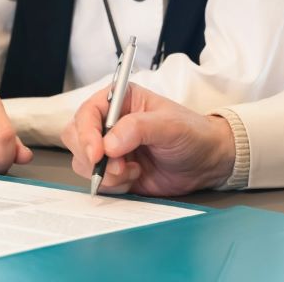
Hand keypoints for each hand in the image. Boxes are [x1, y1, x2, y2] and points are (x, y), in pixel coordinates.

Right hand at [61, 84, 235, 196]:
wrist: (207, 162)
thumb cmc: (192, 133)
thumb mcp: (169, 125)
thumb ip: (138, 129)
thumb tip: (109, 143)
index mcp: (119, 100)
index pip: (87, 112)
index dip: (86, 133)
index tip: (97, 152)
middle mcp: (109, 123)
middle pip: (76, 137)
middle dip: (92, 156)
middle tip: (117, 165)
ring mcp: (110, 149)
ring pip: (83, 162)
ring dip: (105, 172)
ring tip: (133, 170)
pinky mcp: (114, 171)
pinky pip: (97, 181)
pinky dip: (112, 184)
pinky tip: (136, 177)